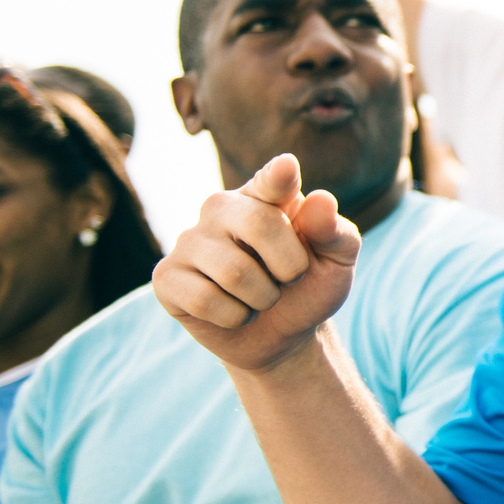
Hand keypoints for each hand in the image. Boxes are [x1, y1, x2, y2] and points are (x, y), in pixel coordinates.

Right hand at [152, 154, 360, 371]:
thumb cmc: (309, 287)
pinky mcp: (166, 277)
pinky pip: (205, 300)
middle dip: (290, 267)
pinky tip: (234, 311)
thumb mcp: (336, 262)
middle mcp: (221, 207)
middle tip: (289, 279)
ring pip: (234, 272)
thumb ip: (335, 232)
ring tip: (262, 297)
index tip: (287, 168)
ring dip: (263, 298)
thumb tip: (321, 200)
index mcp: (265, 195)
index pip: (272, 180)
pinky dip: (235, 317)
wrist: (282, 335)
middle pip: (259, 224)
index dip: (279, 177)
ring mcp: (189, 240)